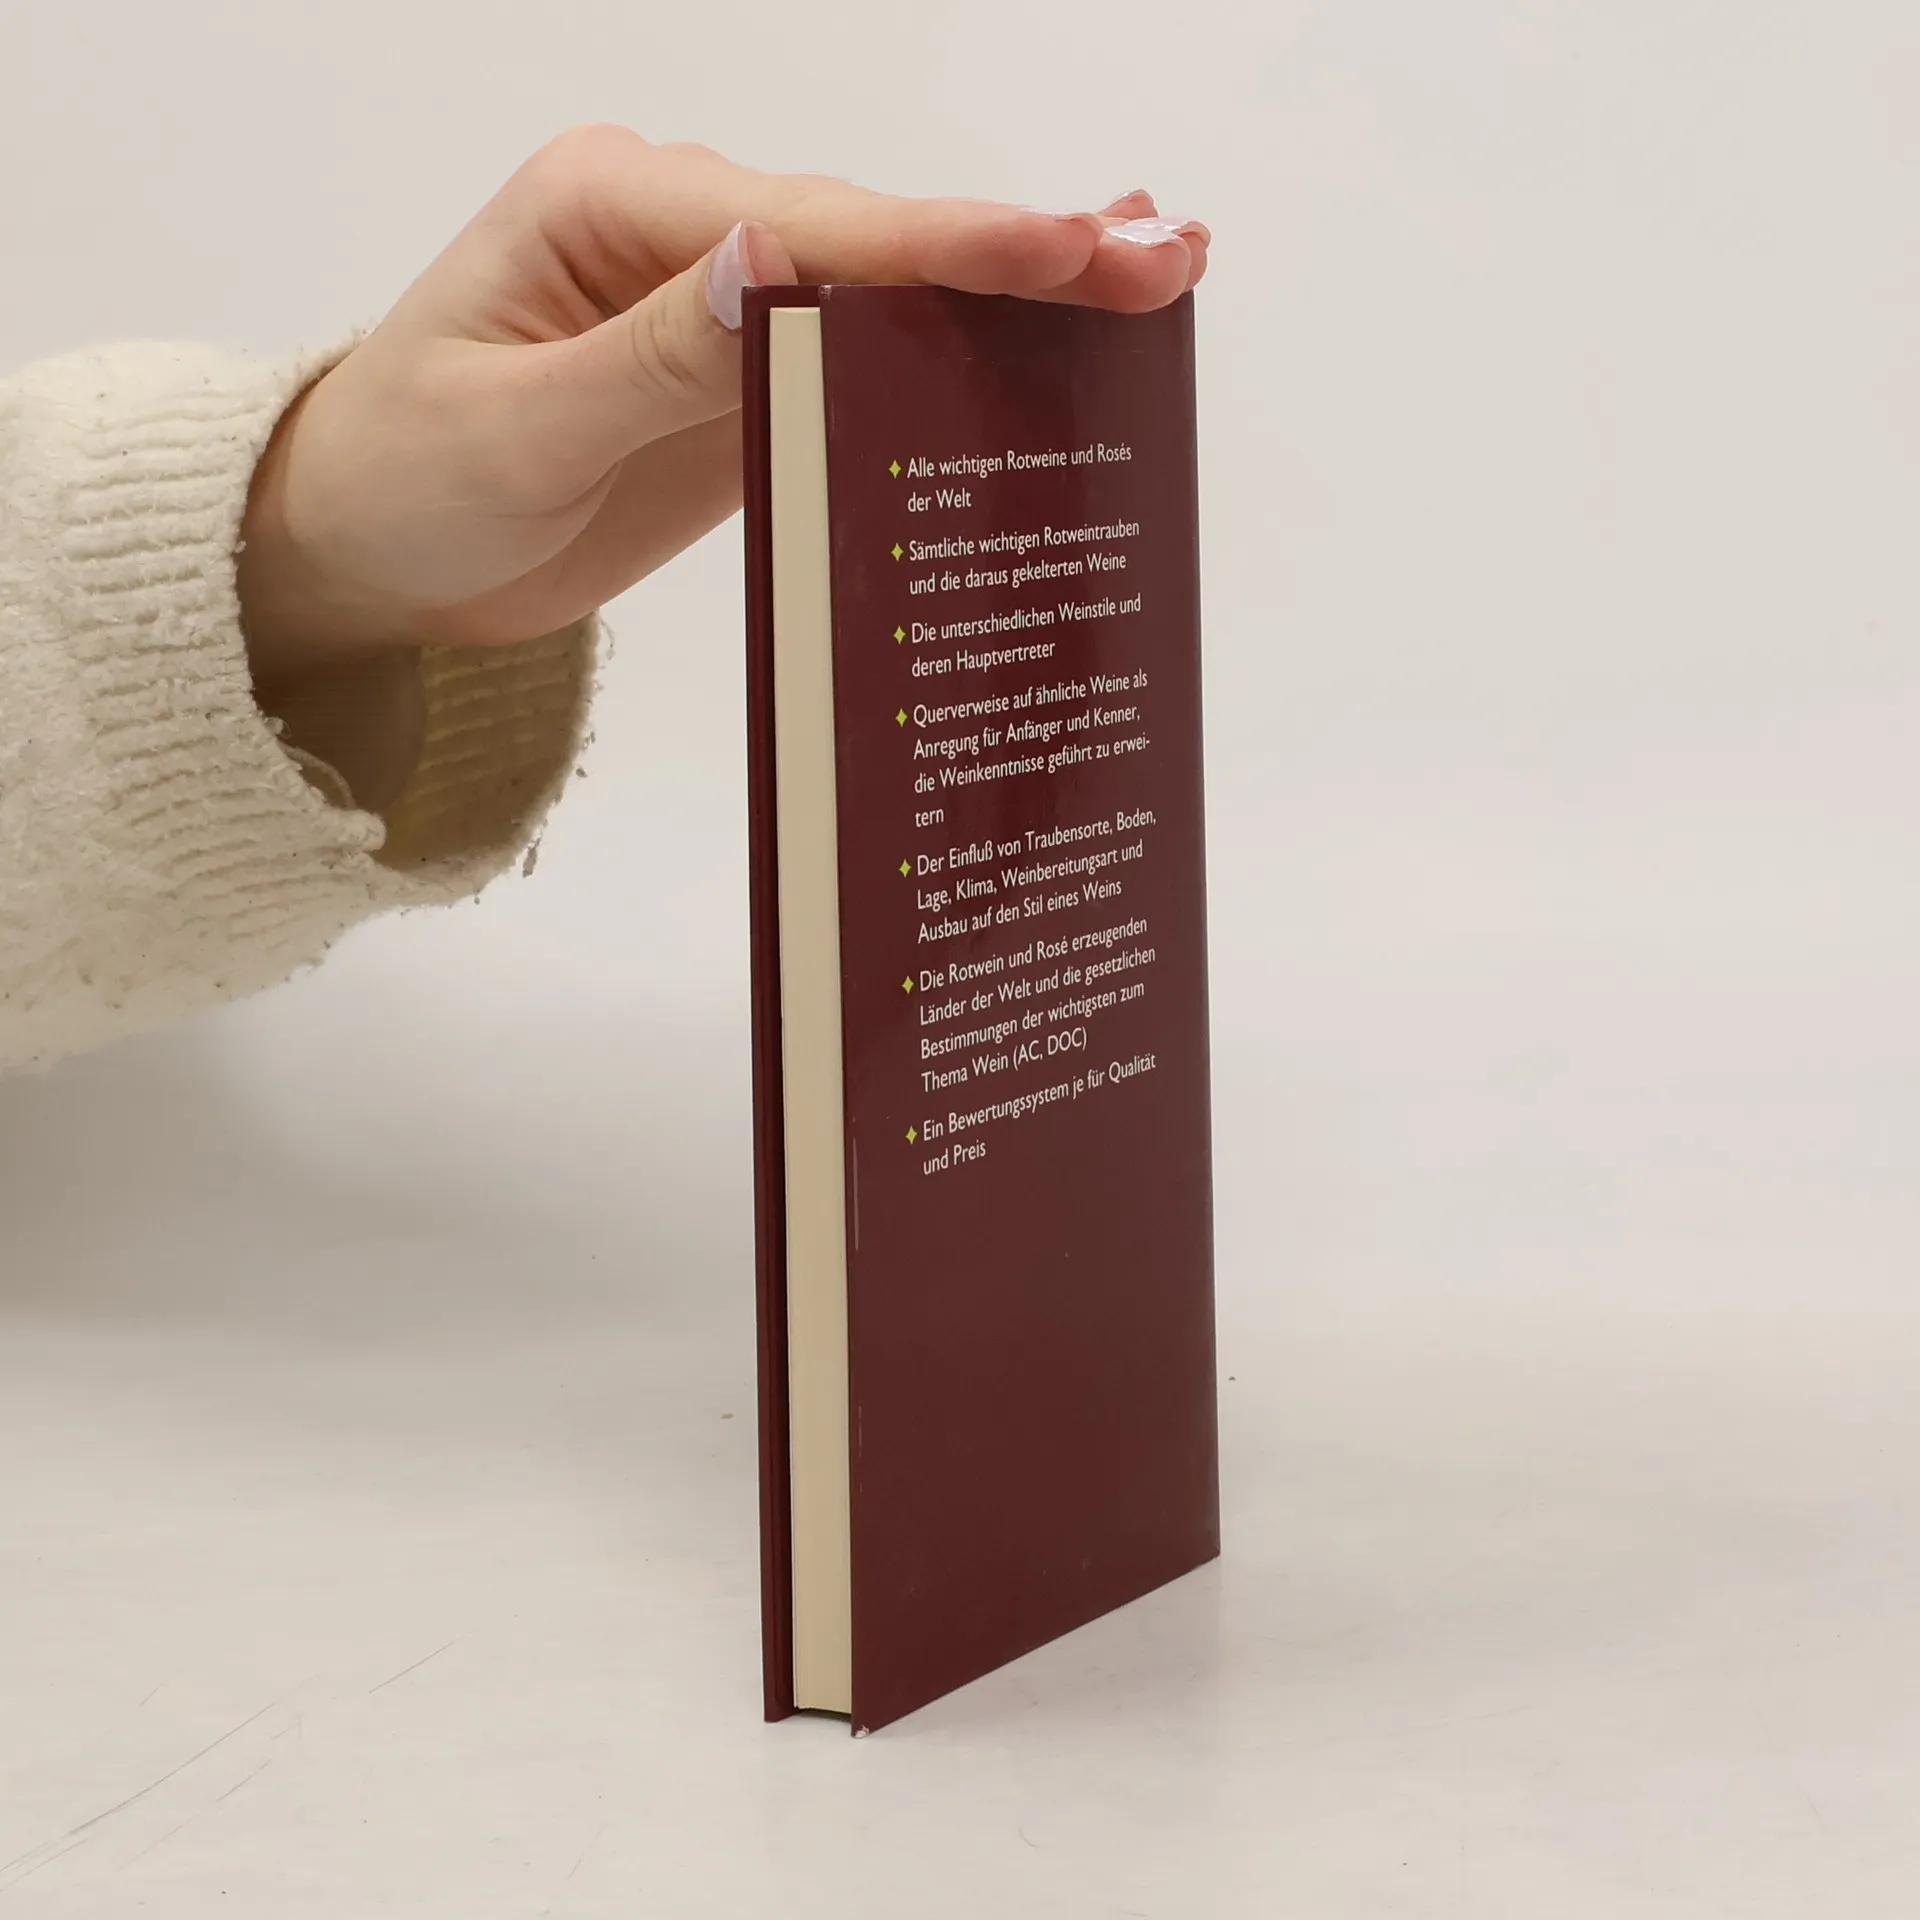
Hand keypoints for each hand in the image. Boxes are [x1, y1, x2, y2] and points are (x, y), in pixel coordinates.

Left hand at [237, 127, 1209, 681]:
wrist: (368, 555)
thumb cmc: (406, 480)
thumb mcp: (514, 428)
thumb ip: (649, 356)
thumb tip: (774, 261)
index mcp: (616, 209)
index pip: (808, 227)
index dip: (943, 245)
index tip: (1067, 248)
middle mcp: (682, 240)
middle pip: (874, 245)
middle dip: (1021, 254)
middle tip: (1166, 255)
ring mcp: (721, 314)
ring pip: (888, 299)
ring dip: (1015, 296)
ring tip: (1153, 279)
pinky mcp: (740, 392)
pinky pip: (862, 370)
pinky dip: (958, 360)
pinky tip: (1049, 349)